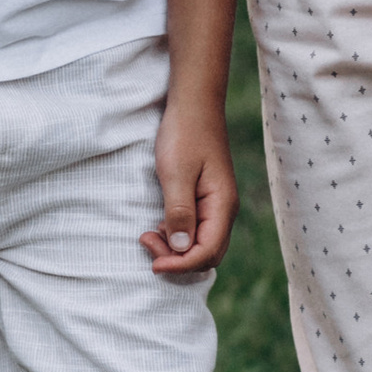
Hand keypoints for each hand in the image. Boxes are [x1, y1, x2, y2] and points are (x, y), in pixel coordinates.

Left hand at [141, 101, 236, 274]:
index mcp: (222, 206)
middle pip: (208, 255)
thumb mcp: (176, 173)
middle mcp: (223, 210)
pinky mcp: (205, 199)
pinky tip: (159, 225)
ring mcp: (216, 205)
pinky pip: (196, 231)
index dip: (181, 266)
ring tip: (149, 234)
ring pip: (202, 245)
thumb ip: (180, 212)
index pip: (207, 253)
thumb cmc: (185, 134)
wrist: (193, 105)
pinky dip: (178, 236)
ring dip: (176, 249)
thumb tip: (181, 248)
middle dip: (178, 260)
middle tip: (148, 242)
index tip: (153, 263)